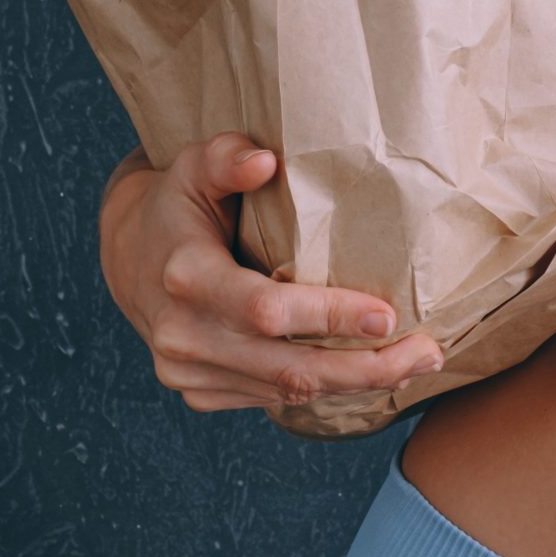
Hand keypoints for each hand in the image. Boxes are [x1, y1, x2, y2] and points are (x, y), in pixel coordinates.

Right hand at [97, 132, 445, 411]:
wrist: (127, 256)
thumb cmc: (177, 204)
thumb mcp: (193, 165)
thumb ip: (226, 156)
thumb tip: (264, 161)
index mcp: (185, 277)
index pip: (267, 310)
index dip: (330, 318)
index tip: (388, 314)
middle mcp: (183, 335)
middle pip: (289, 370)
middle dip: (366, 369)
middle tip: (428, 354)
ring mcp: (188, 372)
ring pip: (287, 393)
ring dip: (354, 384)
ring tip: (413, 364)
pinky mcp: (199, 392)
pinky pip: (272, 400)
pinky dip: (322, 389)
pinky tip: (364, 373)